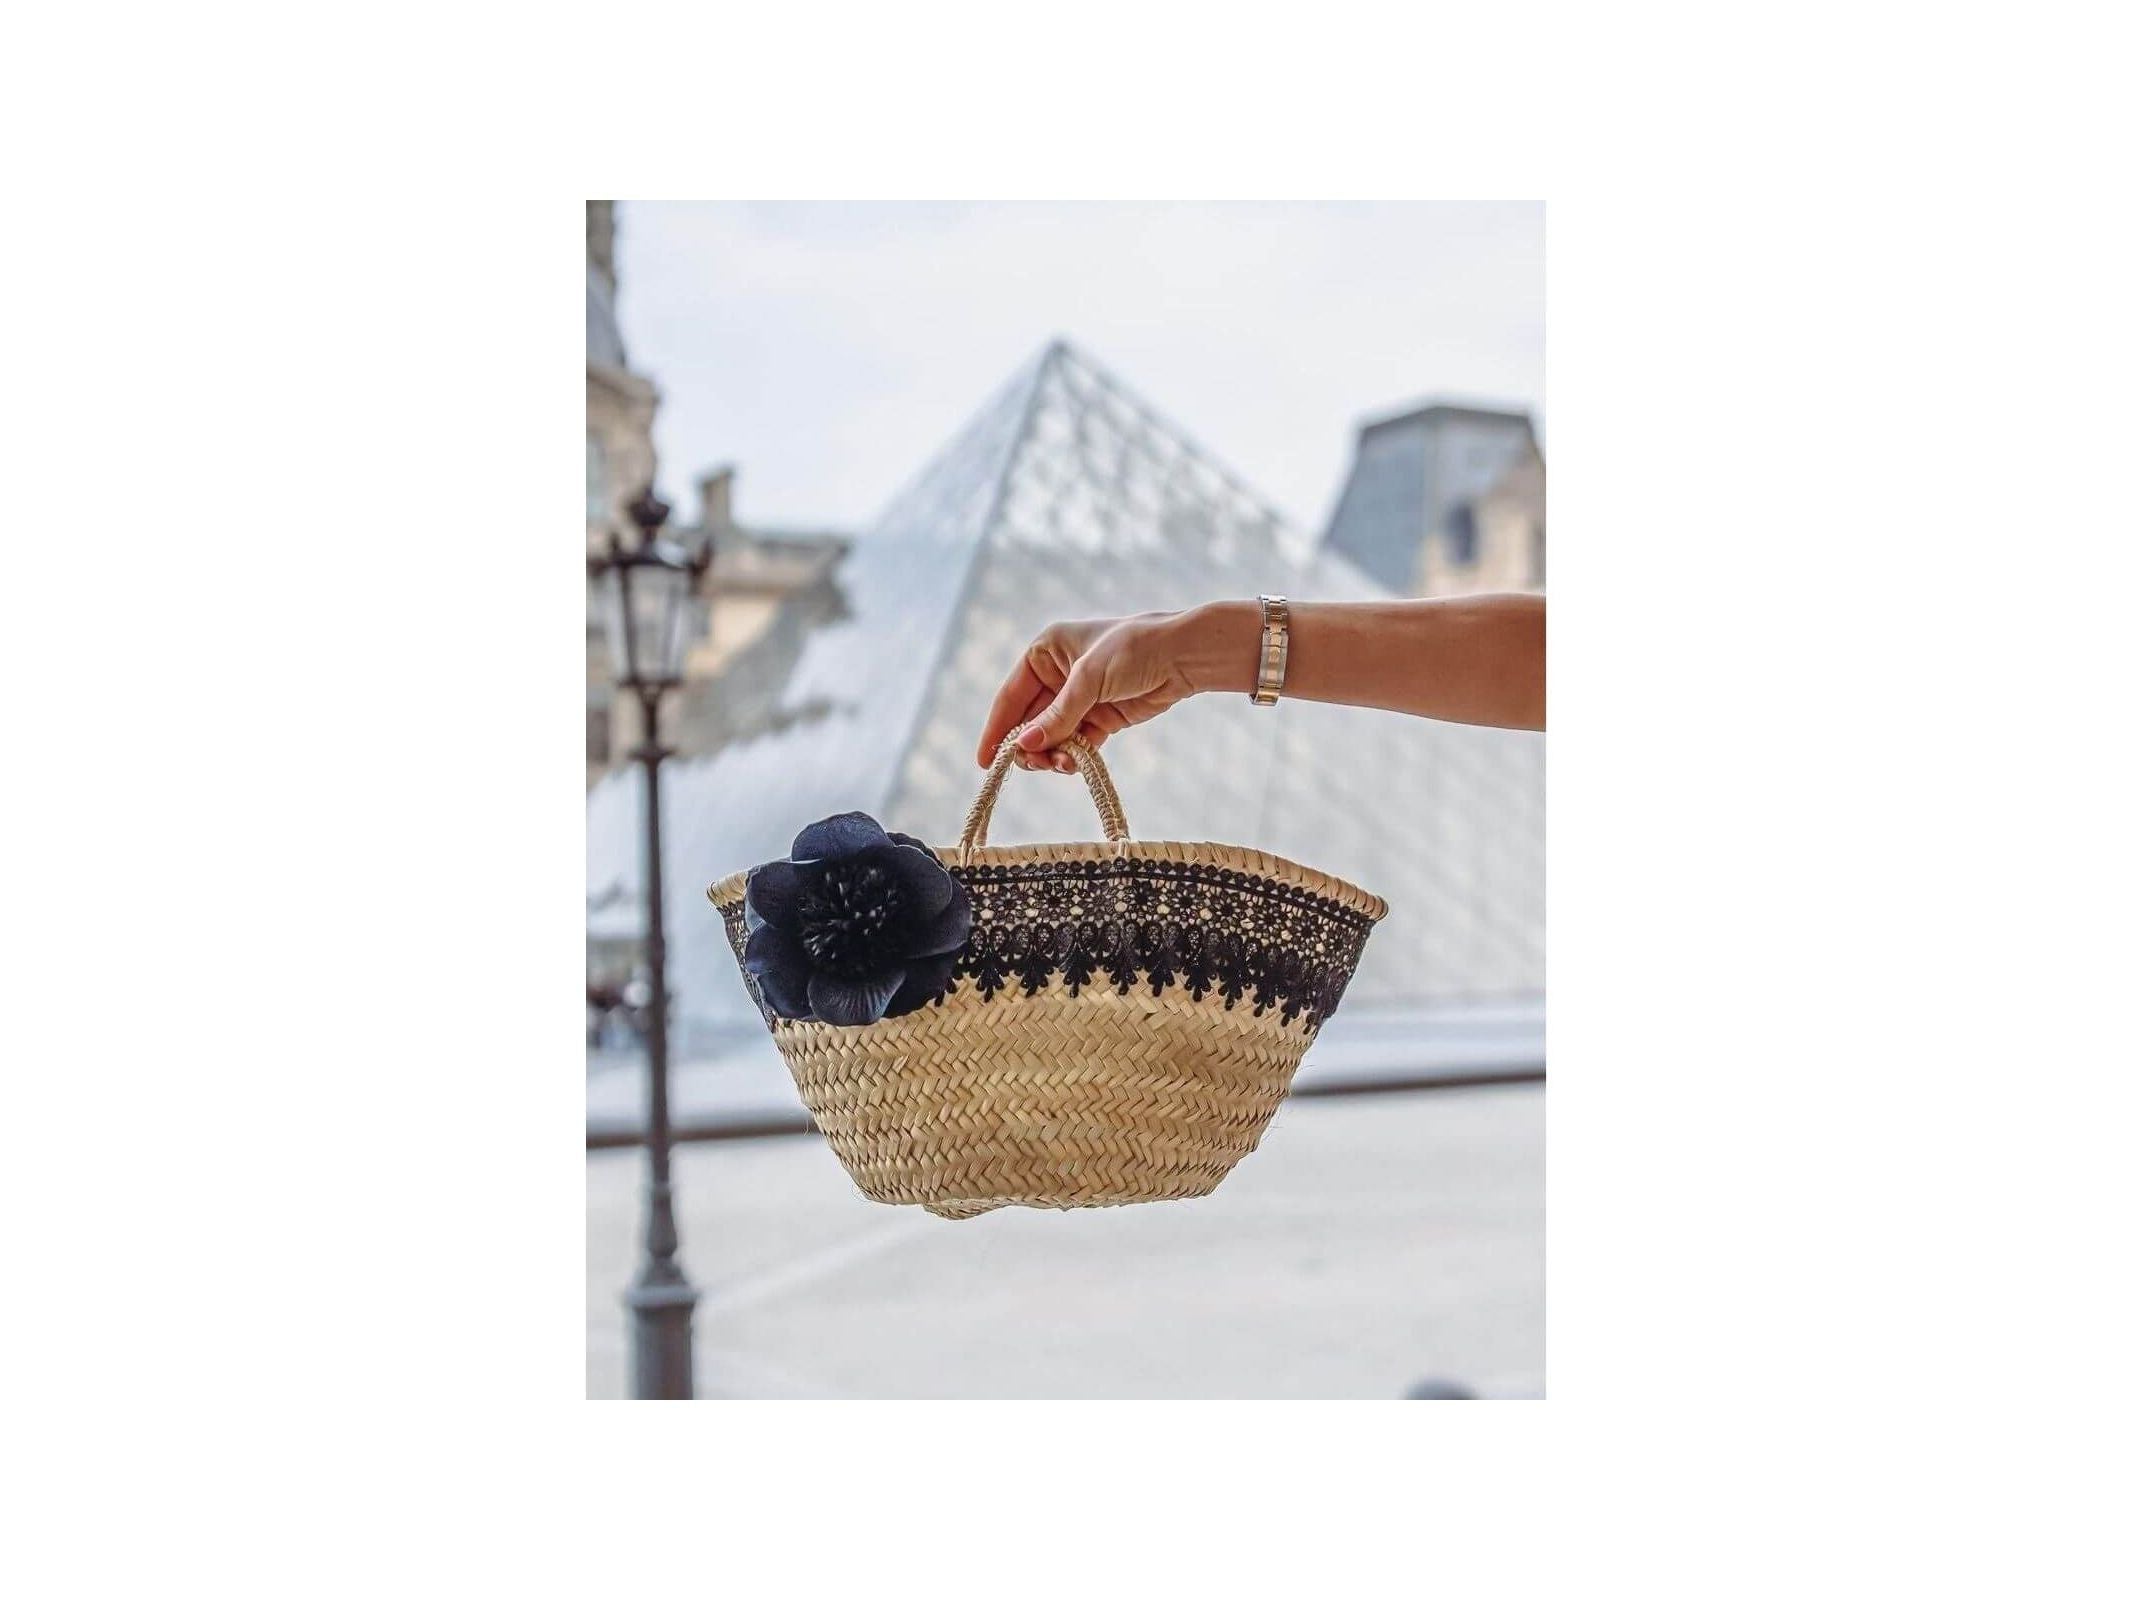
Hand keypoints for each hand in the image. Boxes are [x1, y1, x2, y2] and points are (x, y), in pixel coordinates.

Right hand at [975, 605, 1254, 770]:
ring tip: (1063, 764)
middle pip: (1029, 722)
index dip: (996, 730)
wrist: (1185, 656)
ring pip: (1052, 737)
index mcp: (1045, 652)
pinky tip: (1076, 763)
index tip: (985, 762)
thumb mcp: (1089, 679)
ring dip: (1053, 755)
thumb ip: (1058, 716)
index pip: (1010, 696)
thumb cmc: (1135, 649)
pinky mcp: (1101, 718)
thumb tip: (1025, 746)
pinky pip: (1075, 744)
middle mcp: (1057, 675)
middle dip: (1030, 747)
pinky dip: (1073, 756)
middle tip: (1036, 766)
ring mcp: (1079, 699)